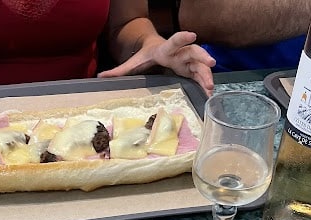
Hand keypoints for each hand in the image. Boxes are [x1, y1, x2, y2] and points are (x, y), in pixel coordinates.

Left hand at [98, 31, 215, 95]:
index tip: (192, 35)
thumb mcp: (133, 62)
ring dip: (206, 75)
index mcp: (165, 49)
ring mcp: (187, 61)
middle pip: (193, 52)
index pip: (175, 41)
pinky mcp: (191, 70)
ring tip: (210, 87)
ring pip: (199, 65)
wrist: (157, 51)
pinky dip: (204, 83)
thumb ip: (118, 70)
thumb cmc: (146, 56)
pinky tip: (209, 93)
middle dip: (202, 57)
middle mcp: (179, 53)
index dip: (183, 38)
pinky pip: (200, 76)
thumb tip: (100, 77)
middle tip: (211, 64)